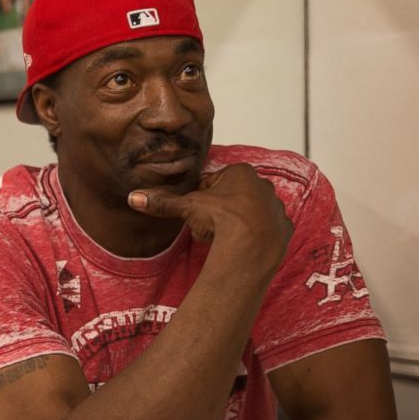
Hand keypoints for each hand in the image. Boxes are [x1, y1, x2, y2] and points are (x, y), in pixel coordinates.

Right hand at [128, 163, 292, 269]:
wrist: (251, 245)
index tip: (197, 213)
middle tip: (209, 228)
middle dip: (220, 210)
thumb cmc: (221, 219)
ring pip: (250, 213)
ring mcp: (276, 207)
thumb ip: (163, 202)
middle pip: (233, 197)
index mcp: (240, 173)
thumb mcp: (187, 207)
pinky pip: (266, 231)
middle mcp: (262, 186)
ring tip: (225, 239)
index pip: (214, 183)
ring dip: (238, 223)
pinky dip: (255, 237)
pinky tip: (244, 246)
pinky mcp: (284, 228)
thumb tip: (133, 198)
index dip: (202, 199)